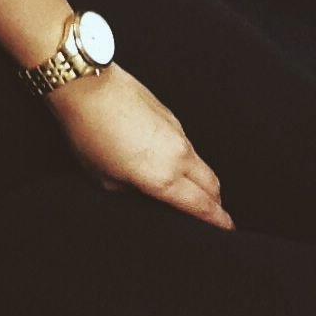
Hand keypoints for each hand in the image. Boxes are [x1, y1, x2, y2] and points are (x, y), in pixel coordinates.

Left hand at [44, 63, 233, 229]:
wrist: (87, 86)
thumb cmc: (89, 134)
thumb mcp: (103, 177)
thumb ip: (130, 191)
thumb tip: (141, 191)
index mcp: (163, 178)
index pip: (201, 206)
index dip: (217, 221)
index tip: (227, 230)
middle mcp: (178, 156)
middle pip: (212, 185)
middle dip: (217, 203)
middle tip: (216, 216)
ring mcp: (178, 133)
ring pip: (202, 164)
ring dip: (204, 181)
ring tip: (195, 192)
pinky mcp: (172, 116)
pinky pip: (188, 146)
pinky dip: (188, 160)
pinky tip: (173, 163)